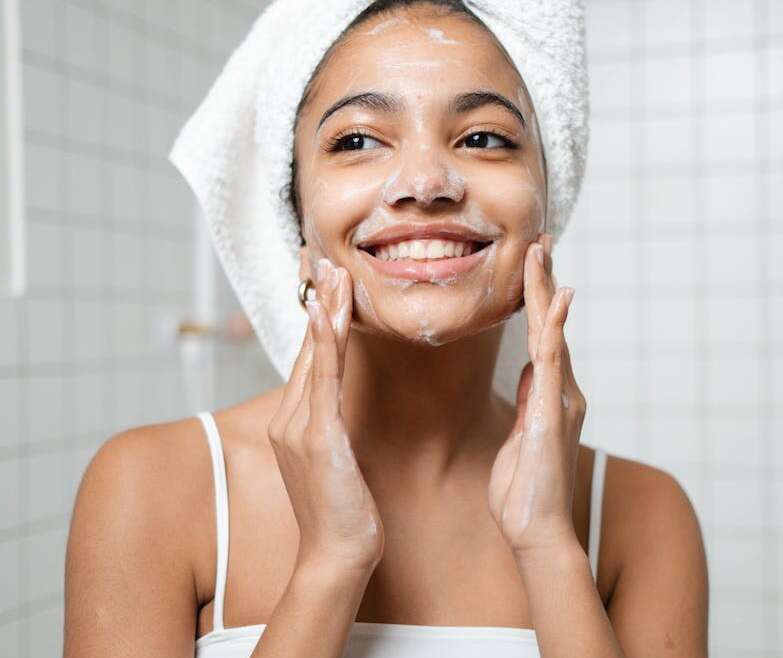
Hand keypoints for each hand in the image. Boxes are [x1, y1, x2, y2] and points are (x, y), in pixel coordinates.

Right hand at [267, 258, 383, 572]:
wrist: (336, 554)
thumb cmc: (342, 511)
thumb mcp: (335, 460)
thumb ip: (331, 426)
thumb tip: (339, 406)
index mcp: (295, 421)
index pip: (309, 357)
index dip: (316, 316)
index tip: (321, 280)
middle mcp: (290, 417)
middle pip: (307, 346)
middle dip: (315, 299)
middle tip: (320, 256)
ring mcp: (299, 426)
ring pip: (314, 354)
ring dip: (323, 309)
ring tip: (331, 270)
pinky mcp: (316, 437)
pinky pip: (323, 379)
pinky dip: (324, 342)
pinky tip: (326, 313)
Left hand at [488, 233, 586, 558]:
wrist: (536, 530)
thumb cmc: (525, 491)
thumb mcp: (521, 435)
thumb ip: (530, 400)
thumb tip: (531, 370)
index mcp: (548, 394)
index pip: (541, 336)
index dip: (535, 299)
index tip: (532, 265)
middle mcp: (560, 390)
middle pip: (549, 325)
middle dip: (544, 282)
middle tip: (541, 241)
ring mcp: (559, 398)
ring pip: (551, 333)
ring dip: (546, 291)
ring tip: (542, 252)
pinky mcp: (553, 411)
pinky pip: (553, 360)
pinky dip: (554, 326)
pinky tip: (555, 298)